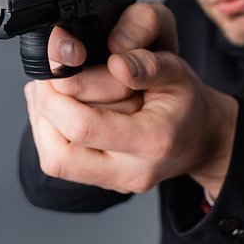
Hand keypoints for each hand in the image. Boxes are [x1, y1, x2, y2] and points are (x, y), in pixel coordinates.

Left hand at [24, 3, 237, 198]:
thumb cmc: (186, 103)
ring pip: (54, 161)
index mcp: (152, 141)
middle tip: (47, 79)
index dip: (58, 94)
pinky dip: (50, 132)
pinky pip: (61, 162)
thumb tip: (116, 61)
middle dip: (44, 110)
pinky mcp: (102, 181)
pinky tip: (58, 107)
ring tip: (50, 91)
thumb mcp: (177, 71)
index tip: (55, 68)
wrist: (201, 138)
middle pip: (59, 154)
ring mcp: (115, 182)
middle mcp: (131, 171)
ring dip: (42, 122)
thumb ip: (148, 64)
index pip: (84, 127)